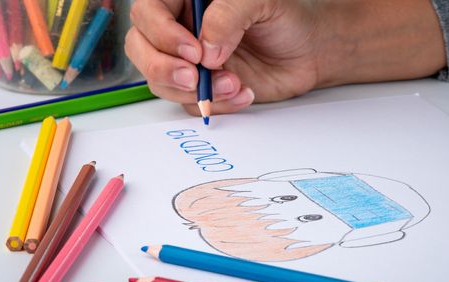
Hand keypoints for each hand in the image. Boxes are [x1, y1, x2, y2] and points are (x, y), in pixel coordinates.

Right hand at [126, 0, 323, 115]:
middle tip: (195, 77)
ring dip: (194, 91)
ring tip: (235, 83)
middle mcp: (180, 29)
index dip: (162, 34)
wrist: (309, 54)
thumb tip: (205, 49)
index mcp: (186, 0)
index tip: (194, 51)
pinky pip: (188, 104)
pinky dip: (214, 103)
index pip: (147, 12)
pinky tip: (243, 91)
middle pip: (140, 49)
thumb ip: (229, 15)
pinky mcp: (202, 87)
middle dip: (163, 68)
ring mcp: (188, 61)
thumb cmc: (287, 19)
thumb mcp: (263, 2)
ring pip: (160, 81)